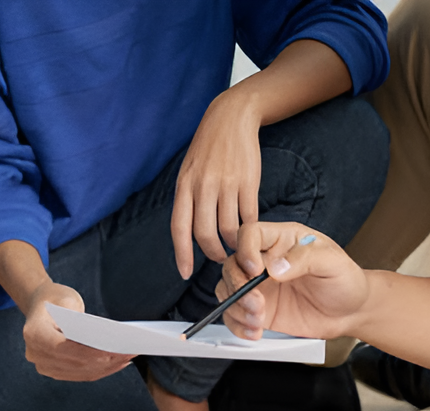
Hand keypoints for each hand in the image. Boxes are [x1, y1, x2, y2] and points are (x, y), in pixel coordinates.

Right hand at [21, 282, 134, 381]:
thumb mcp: (67, 299)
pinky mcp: (56, 372)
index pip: (62, 347)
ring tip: (127, 357)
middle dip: (104, 360)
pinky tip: (118, 362)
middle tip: (128, 352)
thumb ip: (79, 318)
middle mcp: (35, 354)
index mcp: (33, 333)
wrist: (41, 306)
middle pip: (75, 363)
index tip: (111, 351)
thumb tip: (101, 338)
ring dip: (107, 367)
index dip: (87, 352)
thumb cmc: (56, 299)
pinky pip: (82, 375)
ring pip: (81, 372)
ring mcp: (44, 366)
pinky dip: (101, 370)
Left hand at [171, 90, 261, 279]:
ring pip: (229, 230)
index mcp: (185, 185)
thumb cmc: (208, 149)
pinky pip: (248, 217)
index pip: (179, 228)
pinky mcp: (248, 182)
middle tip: (221, 260)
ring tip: (236, 247)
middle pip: (205, 235)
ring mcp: (226, 184)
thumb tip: (189, 235)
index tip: (185, 273)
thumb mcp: (189, 171)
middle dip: (213, 254)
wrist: (231, 118)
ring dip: (234, 245)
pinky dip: (249, 230)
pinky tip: (249, 231)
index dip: (182, 254)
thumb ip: (188, 200)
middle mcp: (203, 186)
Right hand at [218, 222, 370, 340]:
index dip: (245, 250)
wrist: (351, 312)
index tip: (256, 271)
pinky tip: (254, 331)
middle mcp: (265, 262)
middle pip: (231, 265)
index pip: (249, 234)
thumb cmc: (345, 280)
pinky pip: (235, 316)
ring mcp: (260, 288)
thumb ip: (304, 259)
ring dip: (236, 309)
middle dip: (237, 287)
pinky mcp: (260, 311)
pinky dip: (238, 326)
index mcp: (281, 240)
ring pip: (228, 291)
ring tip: (258, 321)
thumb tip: (275, 267)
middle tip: (257, 304)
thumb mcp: (332, 263)